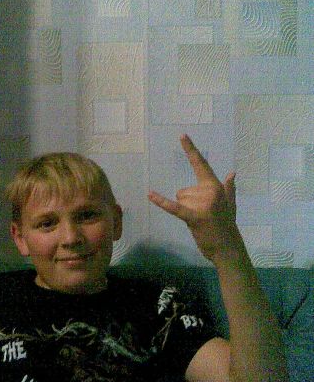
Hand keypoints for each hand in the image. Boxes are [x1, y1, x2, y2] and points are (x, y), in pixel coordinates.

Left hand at [148, 135, 240, 261]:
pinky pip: (174, 207)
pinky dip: (161, 202)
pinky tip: (150, 195)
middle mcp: (209, 191)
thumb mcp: (230, 204)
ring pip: (179, 200)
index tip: (181, 135)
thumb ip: (229, 188)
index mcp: (215, 186)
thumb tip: (232, 173)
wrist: (228, 247)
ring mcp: (202, 204)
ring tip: (200, 221)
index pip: (201, 164)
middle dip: (188, 204)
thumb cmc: (227, 225)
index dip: (190, 150)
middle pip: (183, 191)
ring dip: (186, 211)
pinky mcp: (194, 217)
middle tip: (203, 216)